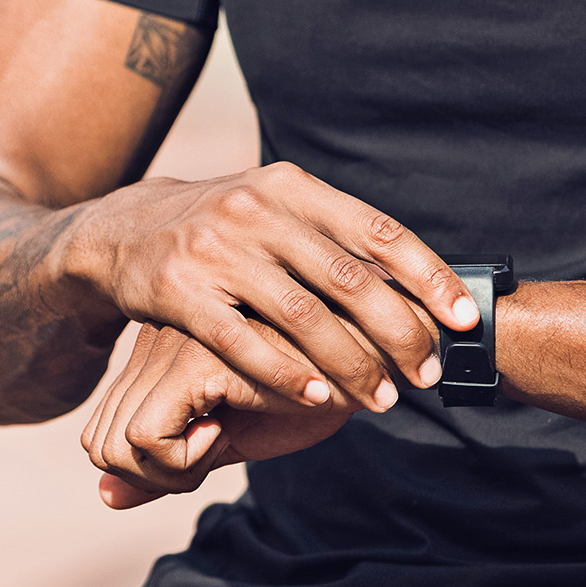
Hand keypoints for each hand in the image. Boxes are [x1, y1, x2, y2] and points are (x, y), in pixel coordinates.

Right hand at [63, 162, 474, 411]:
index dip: (426, 275)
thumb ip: (334, 235)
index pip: (375, 230)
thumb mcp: (274, 207)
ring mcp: (214, 250)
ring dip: (351, 364)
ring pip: (302, 318)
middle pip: (347, 280)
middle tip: (427, 373)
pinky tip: (318, 399)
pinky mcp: (179, 292)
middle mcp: (254, 210)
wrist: (122, 230)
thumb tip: (422, 280)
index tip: (463, 318)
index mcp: (290, 187)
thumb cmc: (222, 228)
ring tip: (381, 399)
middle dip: (397, 332)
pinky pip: (243, 343)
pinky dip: (287, 375)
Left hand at [84, 323, 363, 508]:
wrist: (373, 355)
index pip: (104, 429)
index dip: (150, 463)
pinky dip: (183, 459)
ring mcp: (168, 347)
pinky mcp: (191, 361)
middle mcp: (153, 341)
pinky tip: (229, 426)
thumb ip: (165, 463)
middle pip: (99, 442)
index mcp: (158, 348)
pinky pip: (145, 438)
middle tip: (214, 447)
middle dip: (154, 474)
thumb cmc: (310, 389)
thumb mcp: (226, 434)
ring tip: (223, 435)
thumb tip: (104, 498)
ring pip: (112, 445)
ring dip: (169, 469)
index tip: (207, 442)